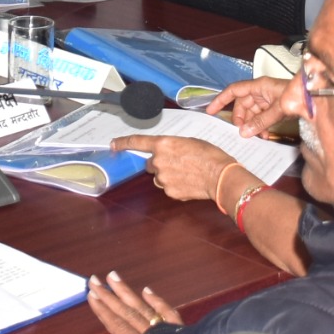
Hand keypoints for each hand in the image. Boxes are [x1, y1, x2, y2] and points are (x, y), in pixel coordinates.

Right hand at [86, 269, 183, 333]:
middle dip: (109, 296)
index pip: (118, 326)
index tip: (91, 295)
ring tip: (114, 276)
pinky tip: (147, 291)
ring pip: (144, 307)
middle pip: (128, 312)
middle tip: (94, 279)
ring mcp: (169, 329)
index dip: (103, 311)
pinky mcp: (183, 329)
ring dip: (128, 292)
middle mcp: (154, 333)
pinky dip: (156, 300)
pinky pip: (167, 311)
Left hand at [111, 132, 248, 208]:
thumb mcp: (189, 142)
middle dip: (159, 163)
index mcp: (163, 144)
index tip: (113, 145)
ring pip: (158, 177)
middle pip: (150, 163)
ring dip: (167, 175)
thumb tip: (167, 152)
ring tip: (186, 173)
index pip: (137, 142)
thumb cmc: (209, 155)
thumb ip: (172, 146)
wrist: (220, 176)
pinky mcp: (169, 192)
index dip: (123, 143)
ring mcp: (162, 178)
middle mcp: (158, 161)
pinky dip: (175, 186)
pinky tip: (189, 182)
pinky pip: (167, 188)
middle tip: (178, 163)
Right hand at [206, 76, 300, 134]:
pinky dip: (261, 126)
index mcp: (259, 86)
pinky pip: (262, 117)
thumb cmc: (297, 96)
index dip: (221, 100)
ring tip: (259, 136)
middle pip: (243, 105)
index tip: (211, 111)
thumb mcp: (278, 110)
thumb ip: (260, 121)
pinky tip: (266, 135)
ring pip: (252, 113)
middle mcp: (261, 91)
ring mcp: (268, 99)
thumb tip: (243, 133)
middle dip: (241, 119)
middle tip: (243, 133)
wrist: (316, 97)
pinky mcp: (274, 106)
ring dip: (253, 125)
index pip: (234, 91)